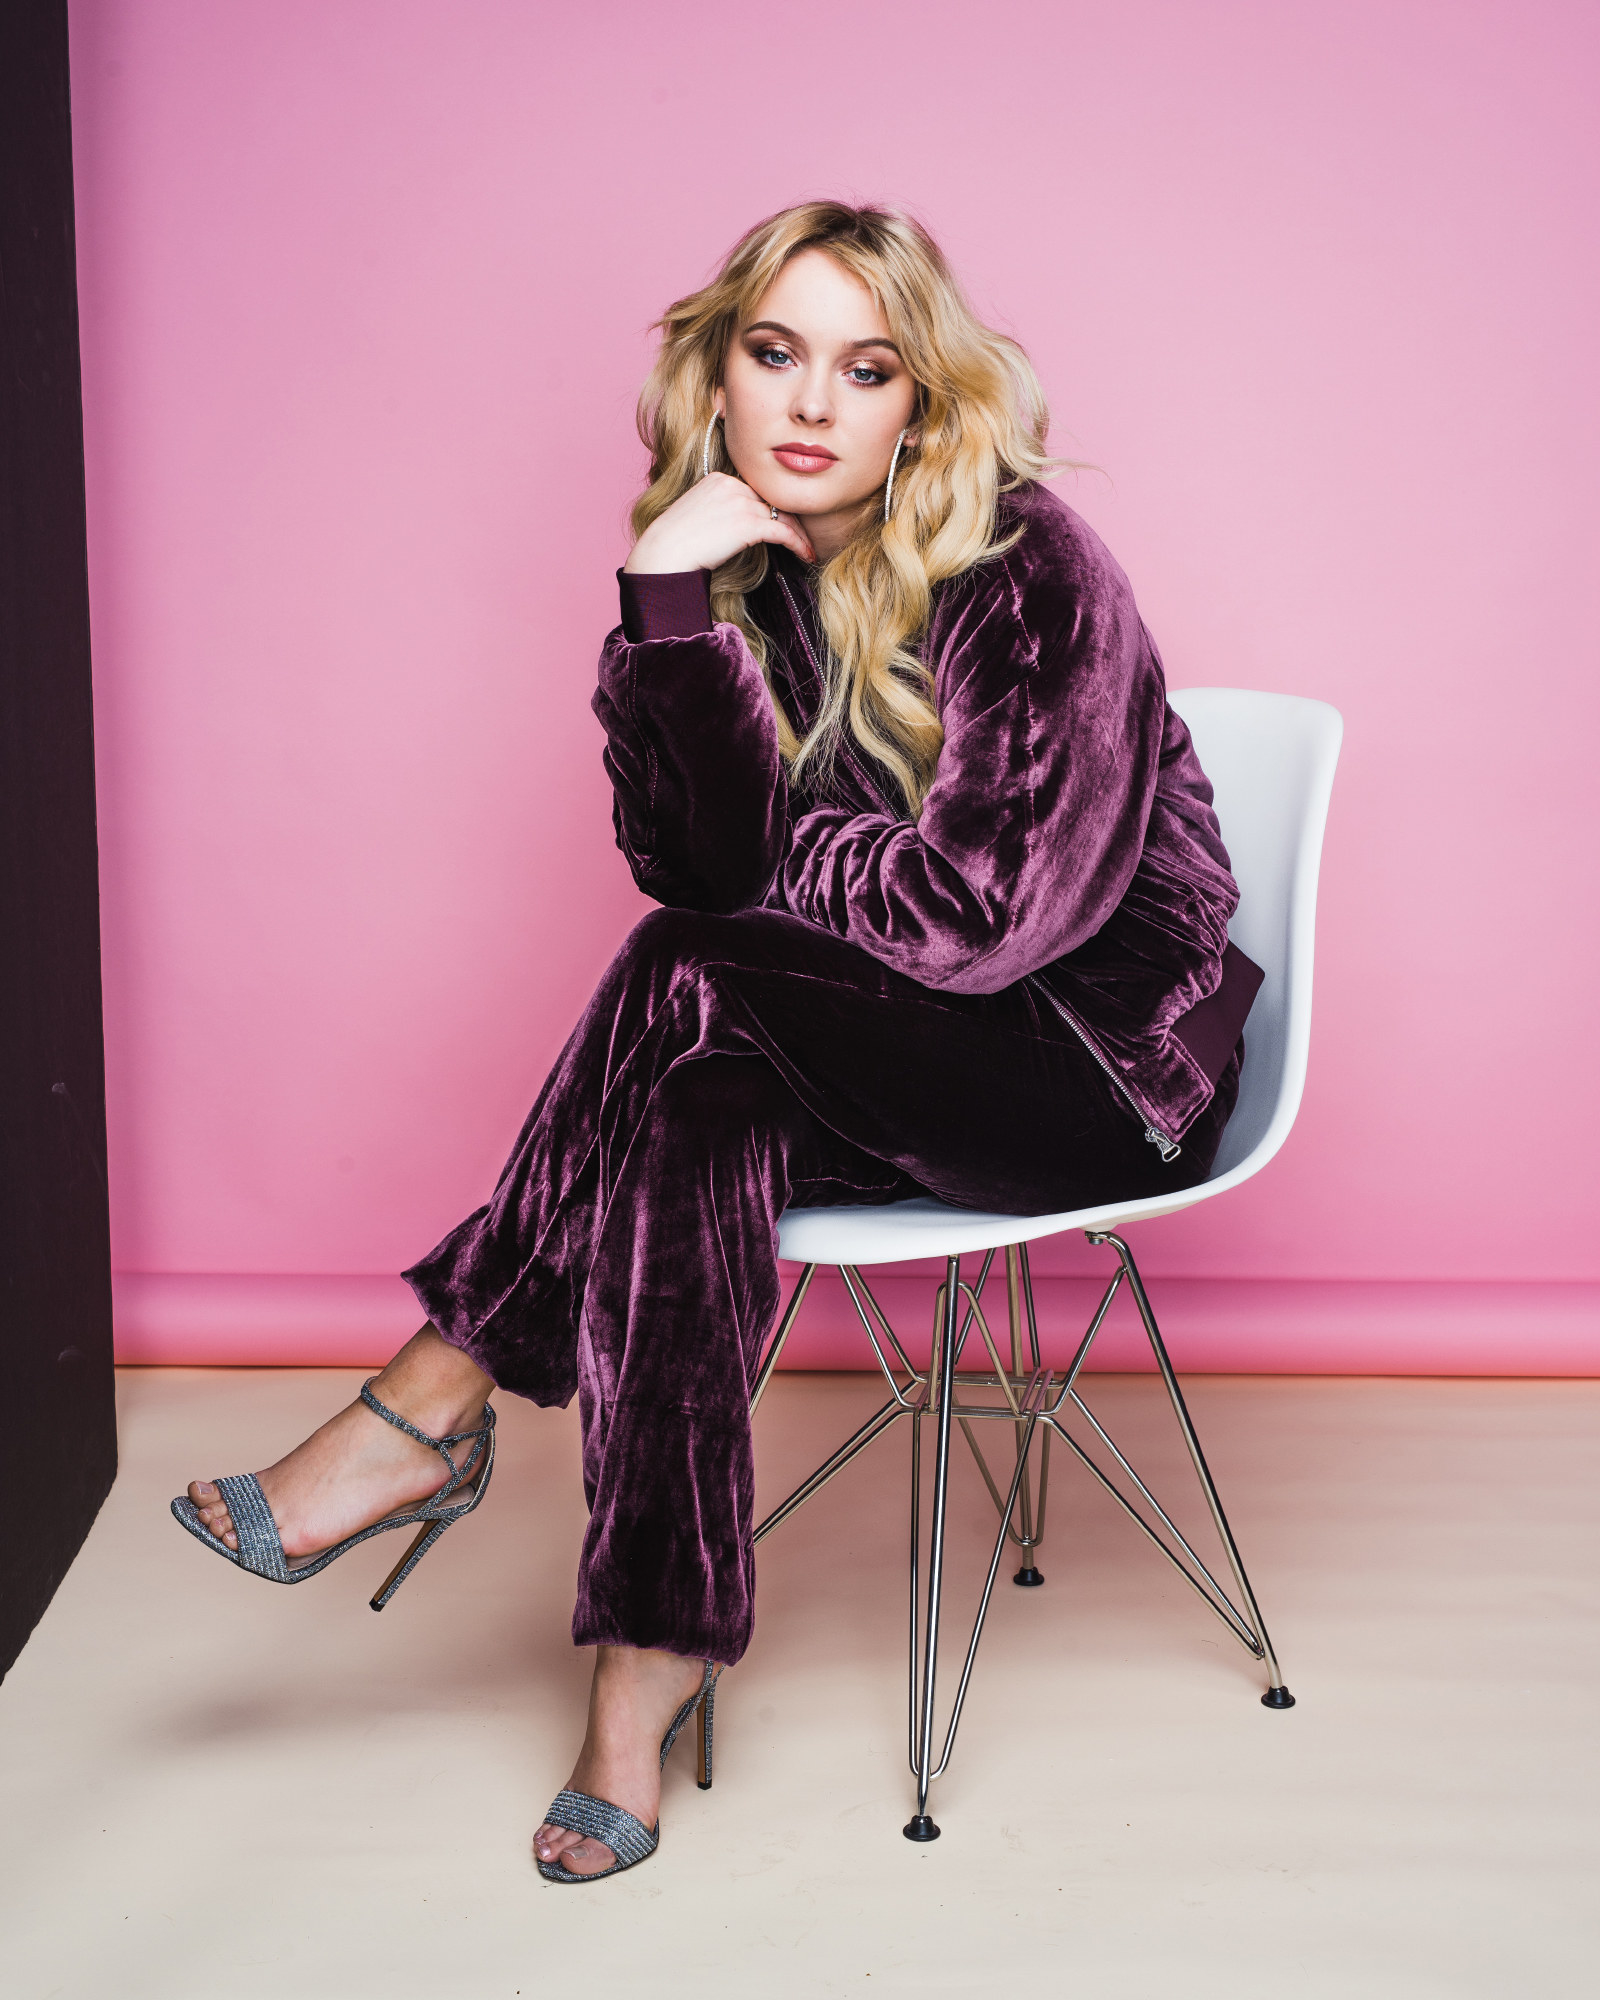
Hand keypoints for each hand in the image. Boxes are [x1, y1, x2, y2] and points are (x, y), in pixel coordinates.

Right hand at [624, 472, 815, 574]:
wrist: (663, 554)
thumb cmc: (675, 545)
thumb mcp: (698, 517)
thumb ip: (721, 513)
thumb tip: (737, 530)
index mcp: (718, 479)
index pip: (756, 491)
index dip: (774, 508)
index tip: (785, 523)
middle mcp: (731, 484)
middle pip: (772, 500)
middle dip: (791, 519)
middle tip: (803, 537)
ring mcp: (740, 502)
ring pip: (782, 514)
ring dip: (799, 534)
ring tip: (808, 549)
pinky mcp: (747, 523)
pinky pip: (783, 530)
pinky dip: (798, 543)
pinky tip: (806, 554)